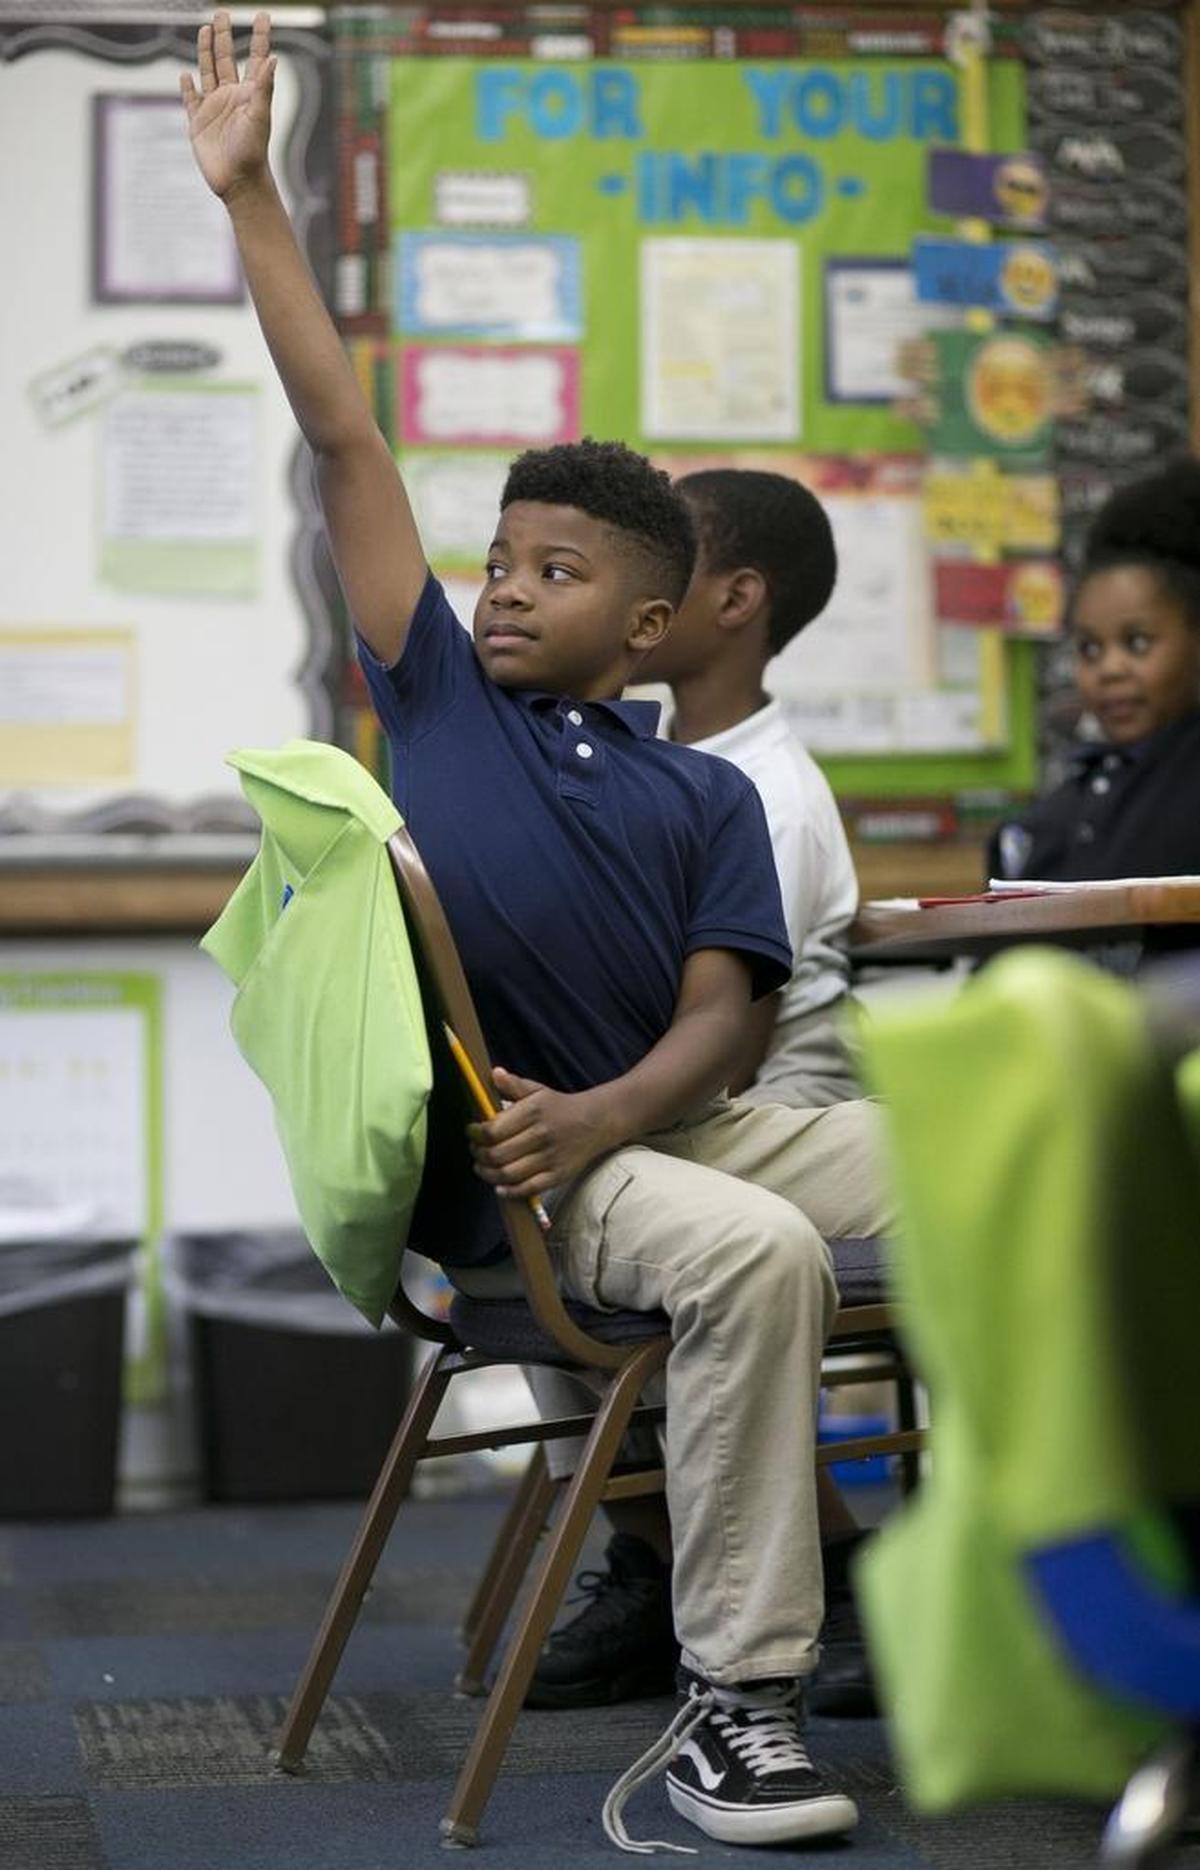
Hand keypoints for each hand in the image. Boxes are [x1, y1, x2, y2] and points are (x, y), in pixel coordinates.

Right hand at [181, 10, 275, 199]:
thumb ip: (264, 87)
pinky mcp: (198, 122)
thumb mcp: (259, 116)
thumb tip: (273, 58)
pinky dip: (187, 87)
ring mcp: (213, 108)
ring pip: (207, 72)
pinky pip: (190, 100)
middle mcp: (231, 96)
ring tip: (205, 29)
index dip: (260, 37)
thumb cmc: (253, 152)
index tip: (263, 15)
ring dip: (205, 51)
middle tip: (222, 13)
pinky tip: (186, 75)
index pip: (255, 58)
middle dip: (224, 36)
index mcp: (249, 93)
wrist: (237, 182)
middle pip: (225, 59)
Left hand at [468, 1070, 616, 1200]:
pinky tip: (499, 1186)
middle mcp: (541, 1135)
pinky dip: (509, 1191)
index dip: (475, 1134)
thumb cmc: (560, 1107)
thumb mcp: (538, 1090)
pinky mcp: (558, 1175)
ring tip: (482, 1167)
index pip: (492, 1130)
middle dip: (478, 1155)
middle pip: (497, 1154)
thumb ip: (514, 1085)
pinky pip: (528, 1189)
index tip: (471, 1132)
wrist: (597, 1122)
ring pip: (508, 1174)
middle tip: (475, 1151)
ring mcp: (550, 1158)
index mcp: (533, 1112)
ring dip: (488, 1174)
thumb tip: (494, 1074)